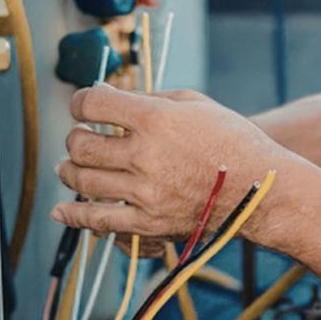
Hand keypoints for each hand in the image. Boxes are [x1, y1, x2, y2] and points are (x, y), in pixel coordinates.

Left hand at [51, 84, 295, 241]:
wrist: (260, 189)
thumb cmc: (231, 139)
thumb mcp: (193, 102)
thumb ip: (146, 97)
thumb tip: (105, 97)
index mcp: (155, 118)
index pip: (92, 104)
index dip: (80, 103)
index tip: (82, 106)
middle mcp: (145, 154)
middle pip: (82, 144)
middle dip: (74, 138)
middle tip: (80, 138)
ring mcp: (144, 191)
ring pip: (83, 181)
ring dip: (70, 171)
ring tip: (70, 167)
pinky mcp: (148, 222)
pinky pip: (99, 220)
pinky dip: (74, 216)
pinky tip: (61, 211)